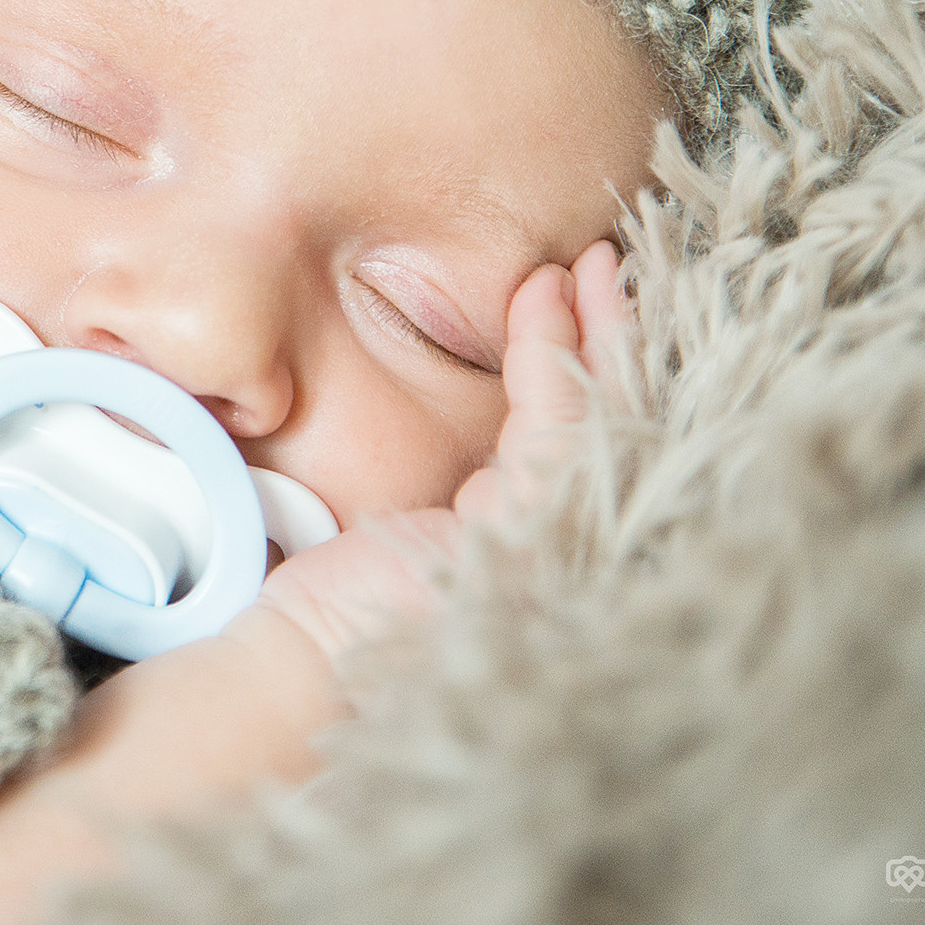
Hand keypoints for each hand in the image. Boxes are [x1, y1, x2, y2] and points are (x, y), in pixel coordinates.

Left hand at [247, 239, 631, 673]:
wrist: (308, 661)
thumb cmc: (336, 605)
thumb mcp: (403, 529)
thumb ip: (448, 484)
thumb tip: (442, 415)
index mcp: (533, 543)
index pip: (580, 438)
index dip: (585, 364)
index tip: (576, 294)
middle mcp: (562, 543)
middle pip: (610, 422)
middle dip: (616, 340)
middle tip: (613, 264)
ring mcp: (557, 535)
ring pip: (597, 409)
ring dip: (597, 328)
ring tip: (597, 263)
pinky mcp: (529, 522)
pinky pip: (556, 415)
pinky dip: (555, 348)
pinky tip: (548, 295)